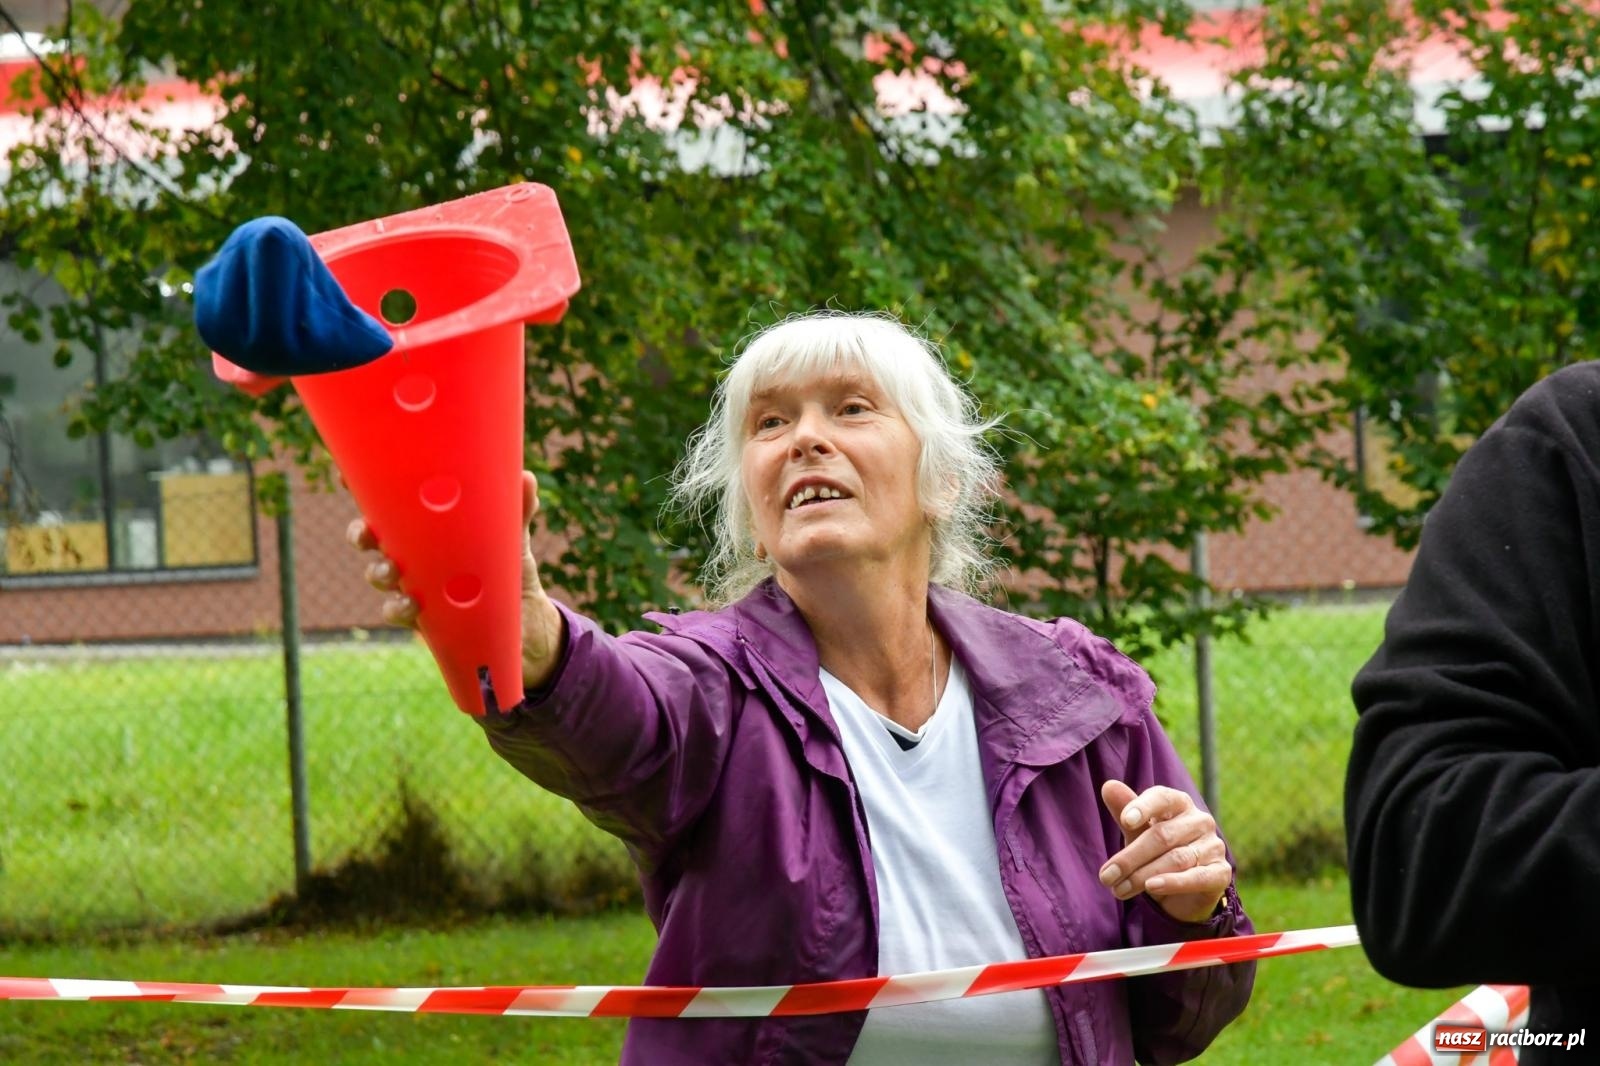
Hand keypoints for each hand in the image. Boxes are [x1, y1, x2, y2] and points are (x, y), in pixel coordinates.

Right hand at [346, 470, 566, 689]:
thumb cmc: (510, 567)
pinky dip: (399, 608)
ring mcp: (413, 583)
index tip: (345, 475)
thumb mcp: (513, 537)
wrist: (523, 620)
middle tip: (367, 533)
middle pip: (370, 537)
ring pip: (379, 575)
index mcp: (426, 523)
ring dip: (378, 573)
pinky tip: (411, 605)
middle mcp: (412, 551)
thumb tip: (526, 478)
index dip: (361, 486)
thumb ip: (517, 509)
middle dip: (360, 533)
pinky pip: (398, 611)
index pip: (387, 500)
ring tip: (391, 573)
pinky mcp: (421, 616)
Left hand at [1097, 780, 1231, 923]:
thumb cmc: (1156, 852)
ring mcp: (1213, 846)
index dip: (1144, 807)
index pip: (1163, 797)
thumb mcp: (1136, 831)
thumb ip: (1124, 810)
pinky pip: (1197, 877)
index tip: (1125, 820)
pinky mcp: (1221, 873)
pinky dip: (1173, 882)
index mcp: (1179, 803)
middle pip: (1162, 835)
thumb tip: (1108, 786)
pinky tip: (1151, 887)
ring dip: (1142, 876)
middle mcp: (1200, 821)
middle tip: (1106, 876)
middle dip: (1130, 858)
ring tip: (1118, 889)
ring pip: (1175, 859)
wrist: (1182, 892)